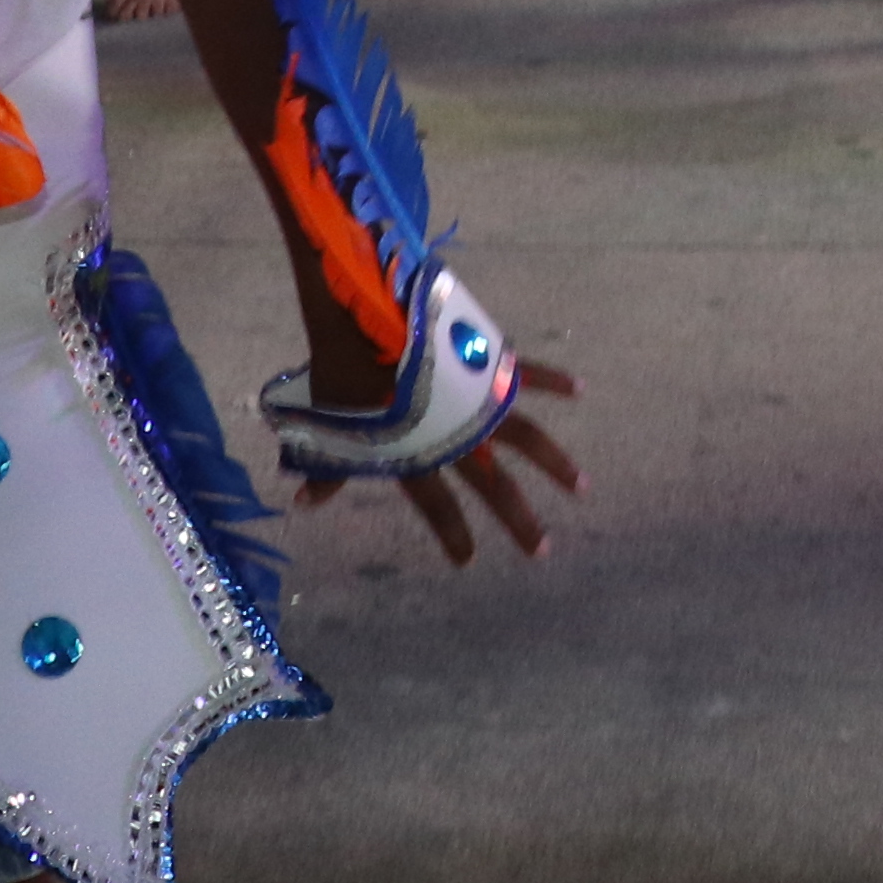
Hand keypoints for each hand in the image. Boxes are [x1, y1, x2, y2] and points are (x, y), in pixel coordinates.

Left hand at [294, 356, 583, 563]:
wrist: (362, 322)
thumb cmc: (341, 375)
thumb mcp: (332, 428)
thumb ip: (327, 470)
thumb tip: (300, 504)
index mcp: (417, 454)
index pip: (437, 505)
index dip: (451, 533)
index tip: (468, 560)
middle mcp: (455, 435)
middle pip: (494, 486)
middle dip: (519, 519)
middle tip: (541, 550)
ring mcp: (477, 400)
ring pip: (528, 440)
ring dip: (556, 465)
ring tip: (581, 486)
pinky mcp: (489, 363)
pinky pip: (529, 374)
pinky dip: (554, 381)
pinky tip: (581, 389)